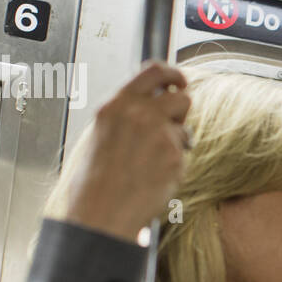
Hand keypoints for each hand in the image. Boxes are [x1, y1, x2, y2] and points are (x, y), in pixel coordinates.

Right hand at [64, 61, 190, 242]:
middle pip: (179, 95)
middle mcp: (138, 114)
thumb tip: (151, 103)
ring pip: (185, 124)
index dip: (173, 74)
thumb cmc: (96, 179)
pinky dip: (175, 160)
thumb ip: (126, 114)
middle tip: (175, 121)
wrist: (102, 210)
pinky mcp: (173, 155)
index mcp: (116, 105)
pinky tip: (156, 173)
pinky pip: (183, 150)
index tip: (180, 81)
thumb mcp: (101, 134)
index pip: (153, 71)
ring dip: (179, 134)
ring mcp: (158, 133)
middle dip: (181, 108)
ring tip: (160, 153)